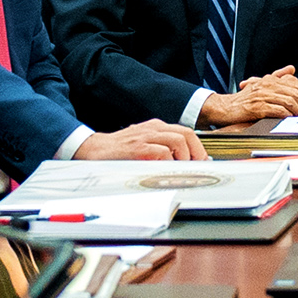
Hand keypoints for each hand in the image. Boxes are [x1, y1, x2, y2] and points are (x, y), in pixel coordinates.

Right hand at [74, 119, 206, 160]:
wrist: (95, 150)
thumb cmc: (120, 151)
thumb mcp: (145, 145)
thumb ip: (163, 149)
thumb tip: (185, 162)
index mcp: (156, 127)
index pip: (186, 132)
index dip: (198, 148)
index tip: (202, 161)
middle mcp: (153, 129)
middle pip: (186, 134)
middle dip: (196, 151)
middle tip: (196, 166)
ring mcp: (146, 137)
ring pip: (178, 141)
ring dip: (184, 157)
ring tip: (181, 168)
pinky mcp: (138, 148)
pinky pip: (162, 152)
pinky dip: (169, 162)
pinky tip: (166, 169)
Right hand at [202, 65, 297, 124]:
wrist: (225, 108)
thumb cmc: (244, 99)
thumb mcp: (261, 84)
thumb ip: (277, 75)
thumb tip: (292, 68)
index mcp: (269, 80)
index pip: (296, 86)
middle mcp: (267, 86)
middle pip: (295, 94)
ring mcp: (262, 96)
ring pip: (288, 102)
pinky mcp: (257, 108)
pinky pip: (277, 110)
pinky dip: (286, 115)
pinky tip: (289, 118)